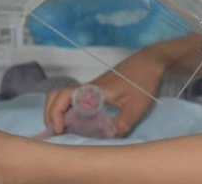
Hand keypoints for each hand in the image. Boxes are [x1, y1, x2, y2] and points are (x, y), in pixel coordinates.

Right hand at [44, 48, 166, 136]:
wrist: (150, 62)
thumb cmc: (143, 81)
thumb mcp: (136, 107)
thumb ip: (121, 125)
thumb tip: (106, 140)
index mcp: (93, 90)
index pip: (63, 96)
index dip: (55, 113)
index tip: (61, 130)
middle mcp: (88, 88)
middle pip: (56, 96)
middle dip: (51, 114)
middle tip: (58, 133)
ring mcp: (91, 89)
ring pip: (63, 97)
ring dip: (58, 112)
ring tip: (65, 131)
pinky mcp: (96, 91)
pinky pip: (74, 99)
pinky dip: (67, 110)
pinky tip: (78, 124)